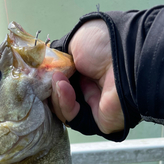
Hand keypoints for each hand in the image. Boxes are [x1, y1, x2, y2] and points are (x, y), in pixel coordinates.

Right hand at [51, 19, 124, 134]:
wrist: (126, 56)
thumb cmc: (105, 42)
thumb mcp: (74, 42)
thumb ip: (58, 58)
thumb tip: (46, 69)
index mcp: (87, 68)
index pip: (60, 79)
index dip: (47, 78)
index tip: (37, 73)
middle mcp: (90, 87)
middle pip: (58, 96)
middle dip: (48, 88)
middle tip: (42, 78)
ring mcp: (94, 105)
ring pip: (63, 108)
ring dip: (56, 94)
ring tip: (57, 79)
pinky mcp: (97, 121)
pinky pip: (74, 117)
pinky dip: (65, 103)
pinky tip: (63, 87)